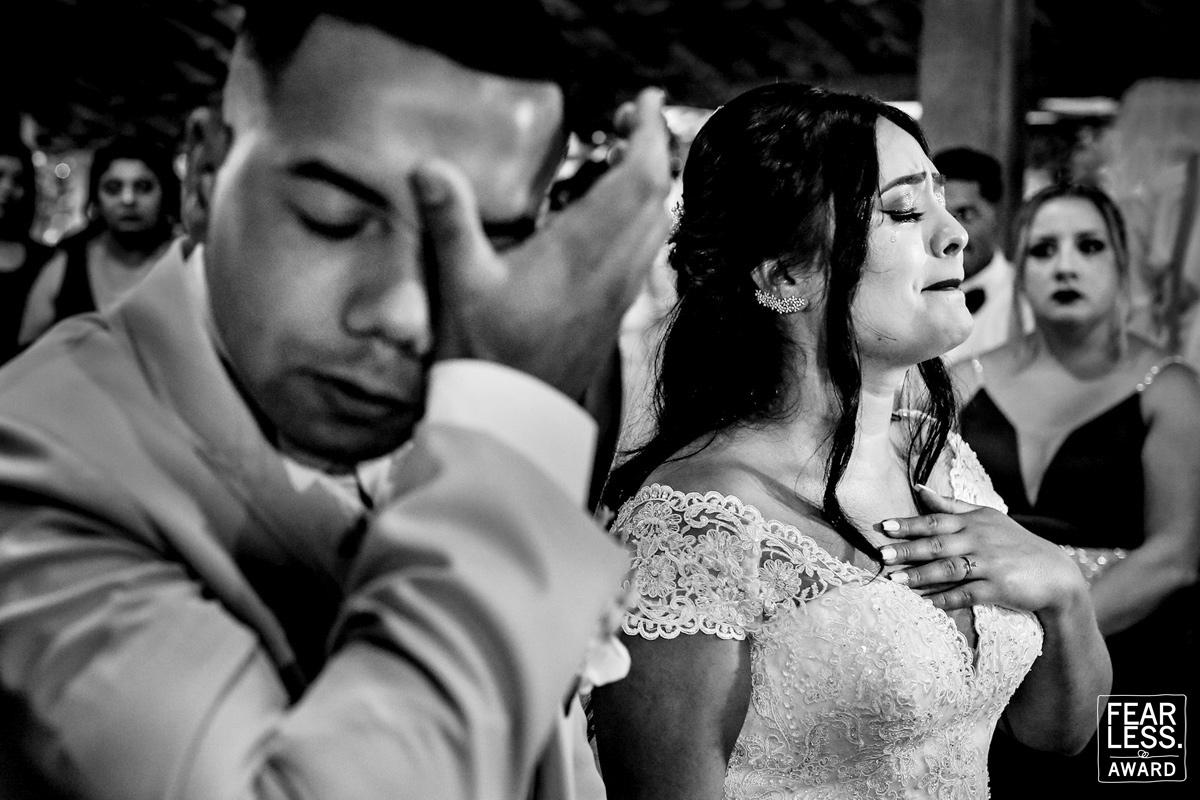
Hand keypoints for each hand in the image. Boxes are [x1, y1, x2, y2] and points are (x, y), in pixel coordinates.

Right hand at [414, 88, 672, 399]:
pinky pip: (646, 251)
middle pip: (656, 194)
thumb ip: (450, 220)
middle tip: (629, 118)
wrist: (513, 418)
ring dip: (651, 183)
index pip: (639, 178)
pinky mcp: (615, 310)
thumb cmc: (485, 353)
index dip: (649, 133)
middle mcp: (612, 269)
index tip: (642, 100)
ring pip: (657, 224)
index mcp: (582, 251)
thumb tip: (428, 164)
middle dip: (652, 148)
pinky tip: (617, 216)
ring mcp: (619, 292)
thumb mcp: (460, 283)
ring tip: (625, 155)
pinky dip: (643, 217)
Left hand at [878, 484, 1086, 613]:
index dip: (909, 524)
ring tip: (895, 581)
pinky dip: (944, 599)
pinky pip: (966, 594)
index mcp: (974, 522)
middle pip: (938, 544)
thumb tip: (918, 488)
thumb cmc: (1014, 543)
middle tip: (882, 554)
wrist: (1055, 573)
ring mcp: (989, 564)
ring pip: (948, 569)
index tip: (885, 527)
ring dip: (920, 576)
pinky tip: (925, 603)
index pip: (935, 520)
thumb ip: (951, 505)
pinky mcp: (998, 588)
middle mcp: (979, 540)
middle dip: (908, 550)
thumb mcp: (986, 518)